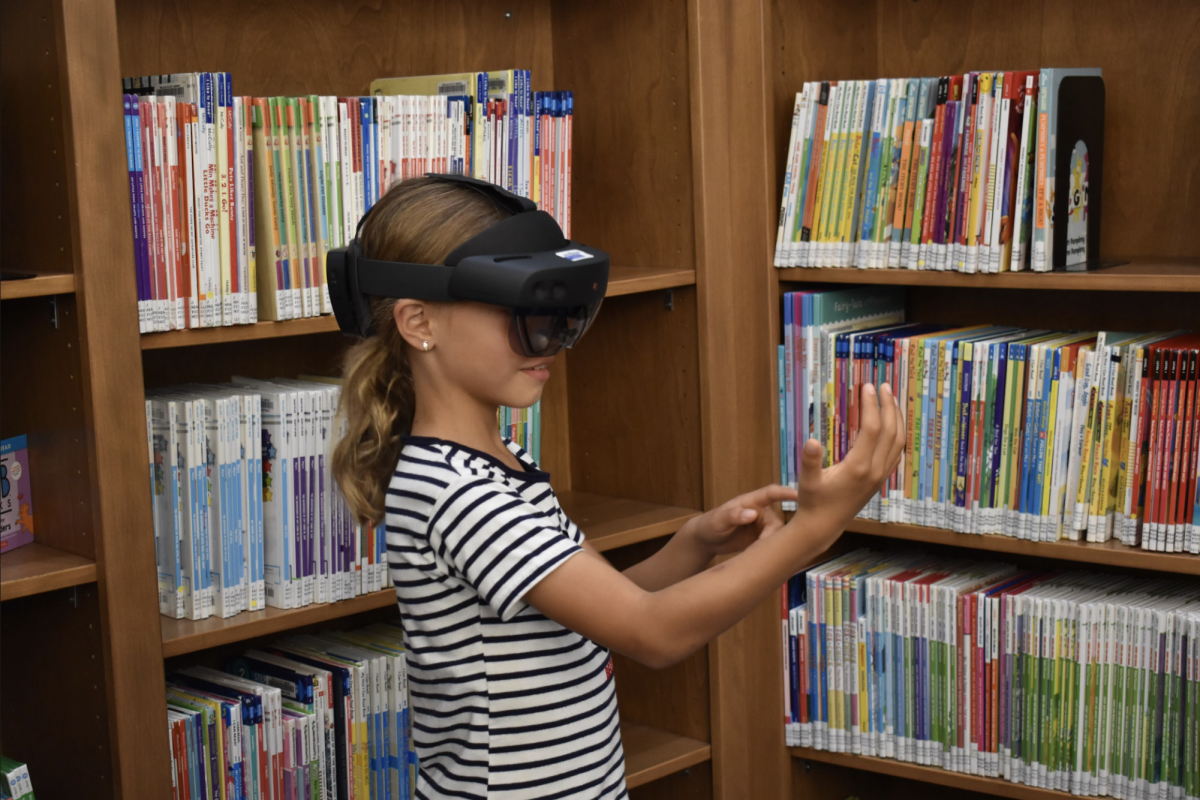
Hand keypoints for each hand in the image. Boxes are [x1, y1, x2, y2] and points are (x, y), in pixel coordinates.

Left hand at [684, 484, 796, 555]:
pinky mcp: (762, 540)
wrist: (706, 540)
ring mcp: (763, 527)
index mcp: (751, 501)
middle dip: (773, 535)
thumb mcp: (718, 519)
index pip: (771, 493)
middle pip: (777, 522)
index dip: (785, 493)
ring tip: (755, 554)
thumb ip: (734, 516)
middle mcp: (761, 512)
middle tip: (761, 546)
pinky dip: (768, 552)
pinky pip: (773, 545)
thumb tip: (753, 514)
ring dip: (770, 546)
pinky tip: (760, 559)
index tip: (799, 495)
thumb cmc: (710, 524)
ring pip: (778, 536)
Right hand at [791, 382, 905, 551]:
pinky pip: (896, 451)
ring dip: (896, 418)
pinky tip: (891, 424)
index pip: (872, 429)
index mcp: (858, 468)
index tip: (867, 387)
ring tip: (891, 398)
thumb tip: (811, 441)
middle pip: (891, 432)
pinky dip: (897, 433)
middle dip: (889, 406)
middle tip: (883, 385)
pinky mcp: (880, 479)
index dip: (871, 405)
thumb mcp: (807, 481)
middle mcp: (874, 471)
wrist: (823, 527)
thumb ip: (810, 461)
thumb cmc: (813, 503)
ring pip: (898, 442)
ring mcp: (880, 476)